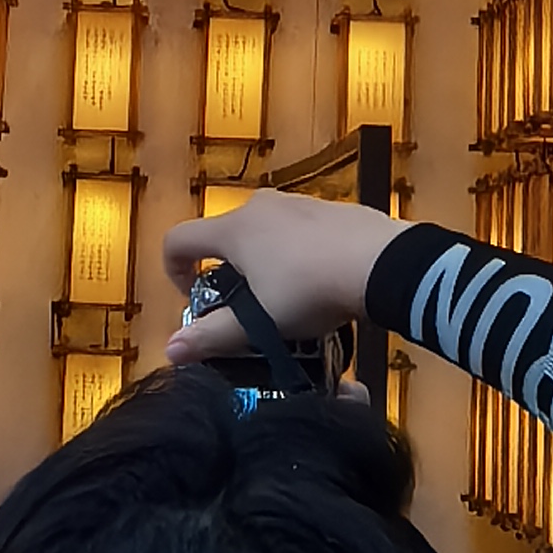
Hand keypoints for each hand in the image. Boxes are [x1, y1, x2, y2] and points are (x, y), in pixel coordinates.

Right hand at [162, 190, 406, 365]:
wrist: (382, 262)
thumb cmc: (311, 291)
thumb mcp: (262, 323)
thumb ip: (214, 336)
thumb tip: (170, 350)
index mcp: (234, 229)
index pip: (178, 239)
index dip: (173, 269)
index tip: (192, 297)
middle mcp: (260, 206)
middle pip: (223, 235)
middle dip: (225, 271)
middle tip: (245, 308)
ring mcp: (297, 202)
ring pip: (263, 231)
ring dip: (262, 261)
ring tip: (286, 299)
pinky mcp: (329, 208)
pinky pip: (297, 229)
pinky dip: (295, 252)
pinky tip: (319, 282)